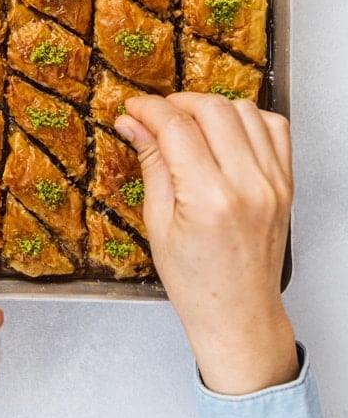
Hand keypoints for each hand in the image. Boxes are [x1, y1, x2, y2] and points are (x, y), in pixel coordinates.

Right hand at [116, 92, 297, 395]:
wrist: (238, 314)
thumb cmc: (195, 282)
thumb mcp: (157, 223)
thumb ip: (151, 163)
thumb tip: (132, 122)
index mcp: (208, 199)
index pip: (176, 126)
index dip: (149, 109)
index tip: (133, 108)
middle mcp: (247, 185)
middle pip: (211, 109)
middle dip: (177, 103)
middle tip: (157, 117)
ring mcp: (272, 183)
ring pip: (244, 110)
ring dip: (211, 109)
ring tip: (190, 127)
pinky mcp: (285, 184)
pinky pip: (275, 128)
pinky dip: (248, 119)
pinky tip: (226, 134)